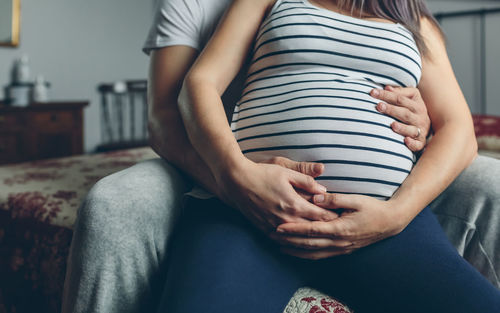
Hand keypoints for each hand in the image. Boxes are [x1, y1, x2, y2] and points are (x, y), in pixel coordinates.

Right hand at [216, 157, 338, 234]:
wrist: (237, 182)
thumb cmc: (262, 173)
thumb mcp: (287, 172)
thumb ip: (307, 181)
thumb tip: (324, 191)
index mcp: (294, 204)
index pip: (321, 216)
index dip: (333, 217)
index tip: (343, 218)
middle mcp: (286, 219)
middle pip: (312, 230)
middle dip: (325, 229)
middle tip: (337, 230)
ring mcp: (274, 226)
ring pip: (298, 238)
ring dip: (310, 237)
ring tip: (321, 237)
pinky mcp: (265, 229)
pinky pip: (283, 239)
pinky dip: (293, 240)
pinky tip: (299, 240)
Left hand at [271, 193, 407, 259]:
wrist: (390, 222)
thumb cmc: (372, 208)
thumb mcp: (355, 199)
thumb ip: (335, 199)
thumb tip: (316, 196)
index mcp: (340, 228)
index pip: (311, 230)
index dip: (293, 229)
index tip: (278, 227)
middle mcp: (339, 242)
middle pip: (308, 244)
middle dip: (288, 241)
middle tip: (272, 237)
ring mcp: (341, 248)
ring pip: (313, 253)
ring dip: (295, 250)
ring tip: (279, 246)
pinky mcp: (343, 250)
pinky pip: (321, 255)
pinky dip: (307, 254)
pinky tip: (297, 252)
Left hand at [371, 85, 430, 151]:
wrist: (432, 127)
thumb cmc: (414, 111)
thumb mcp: (411, 99)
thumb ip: (400, 93)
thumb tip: (387, 87)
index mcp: (416, 105)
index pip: (400, 99)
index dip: (386, 95)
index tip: (373, 92)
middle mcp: (420, 117)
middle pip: (405, 113)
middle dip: (392, 109)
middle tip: (379, 106)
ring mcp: (421, 130)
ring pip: (411, 129)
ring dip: (402, 128)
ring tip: (392, 125)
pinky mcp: (420, 142)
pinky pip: (417, 144)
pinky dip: (412, 143)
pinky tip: (405, 141)